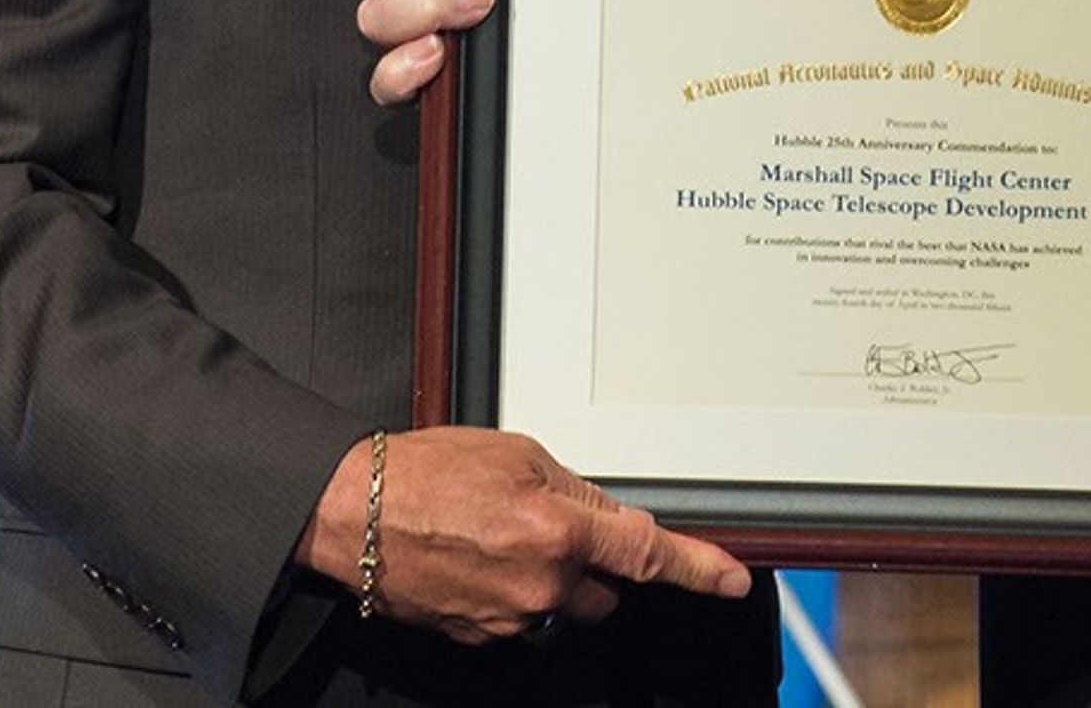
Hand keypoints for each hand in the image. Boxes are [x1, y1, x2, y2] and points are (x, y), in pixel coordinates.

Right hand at [298, 427, 749, 642]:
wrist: (357, 513)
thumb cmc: (428, 474)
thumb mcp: (519, 454)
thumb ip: (576, 490)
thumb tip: (609, 518)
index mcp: (559, 531)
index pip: (649, 555)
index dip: (699, 569)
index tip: (732, 579)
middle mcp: (542, 585)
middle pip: (606, 588)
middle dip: (592, 561)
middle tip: (545, 522)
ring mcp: (510, 618)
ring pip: (562, 606)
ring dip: (551, 578)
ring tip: (500, 536)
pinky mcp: (480, 636)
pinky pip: (520, 617)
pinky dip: (512, 591)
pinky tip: (478, 558)